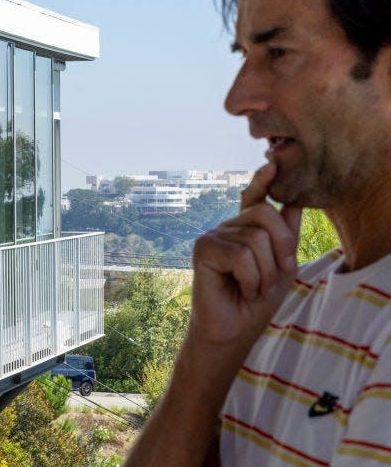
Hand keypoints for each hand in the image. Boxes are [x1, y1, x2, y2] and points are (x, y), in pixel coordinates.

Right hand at [189, 162, 301, 355]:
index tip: (272, 165)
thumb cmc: (255, 302)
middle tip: (276, 275)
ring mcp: (213, 235)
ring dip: (266, 272)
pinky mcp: (203, 249)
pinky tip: (241, 288)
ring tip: (254, 288)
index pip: (254, 198)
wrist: (233, 331)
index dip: (262, 181)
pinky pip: (241, 255)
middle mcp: (228, 227)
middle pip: (265, 214)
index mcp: (245, 230)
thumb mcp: (281, 268)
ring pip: (256, 239)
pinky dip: (250, 278)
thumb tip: (292, 202)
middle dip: (281, 247)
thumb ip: (285, 236)